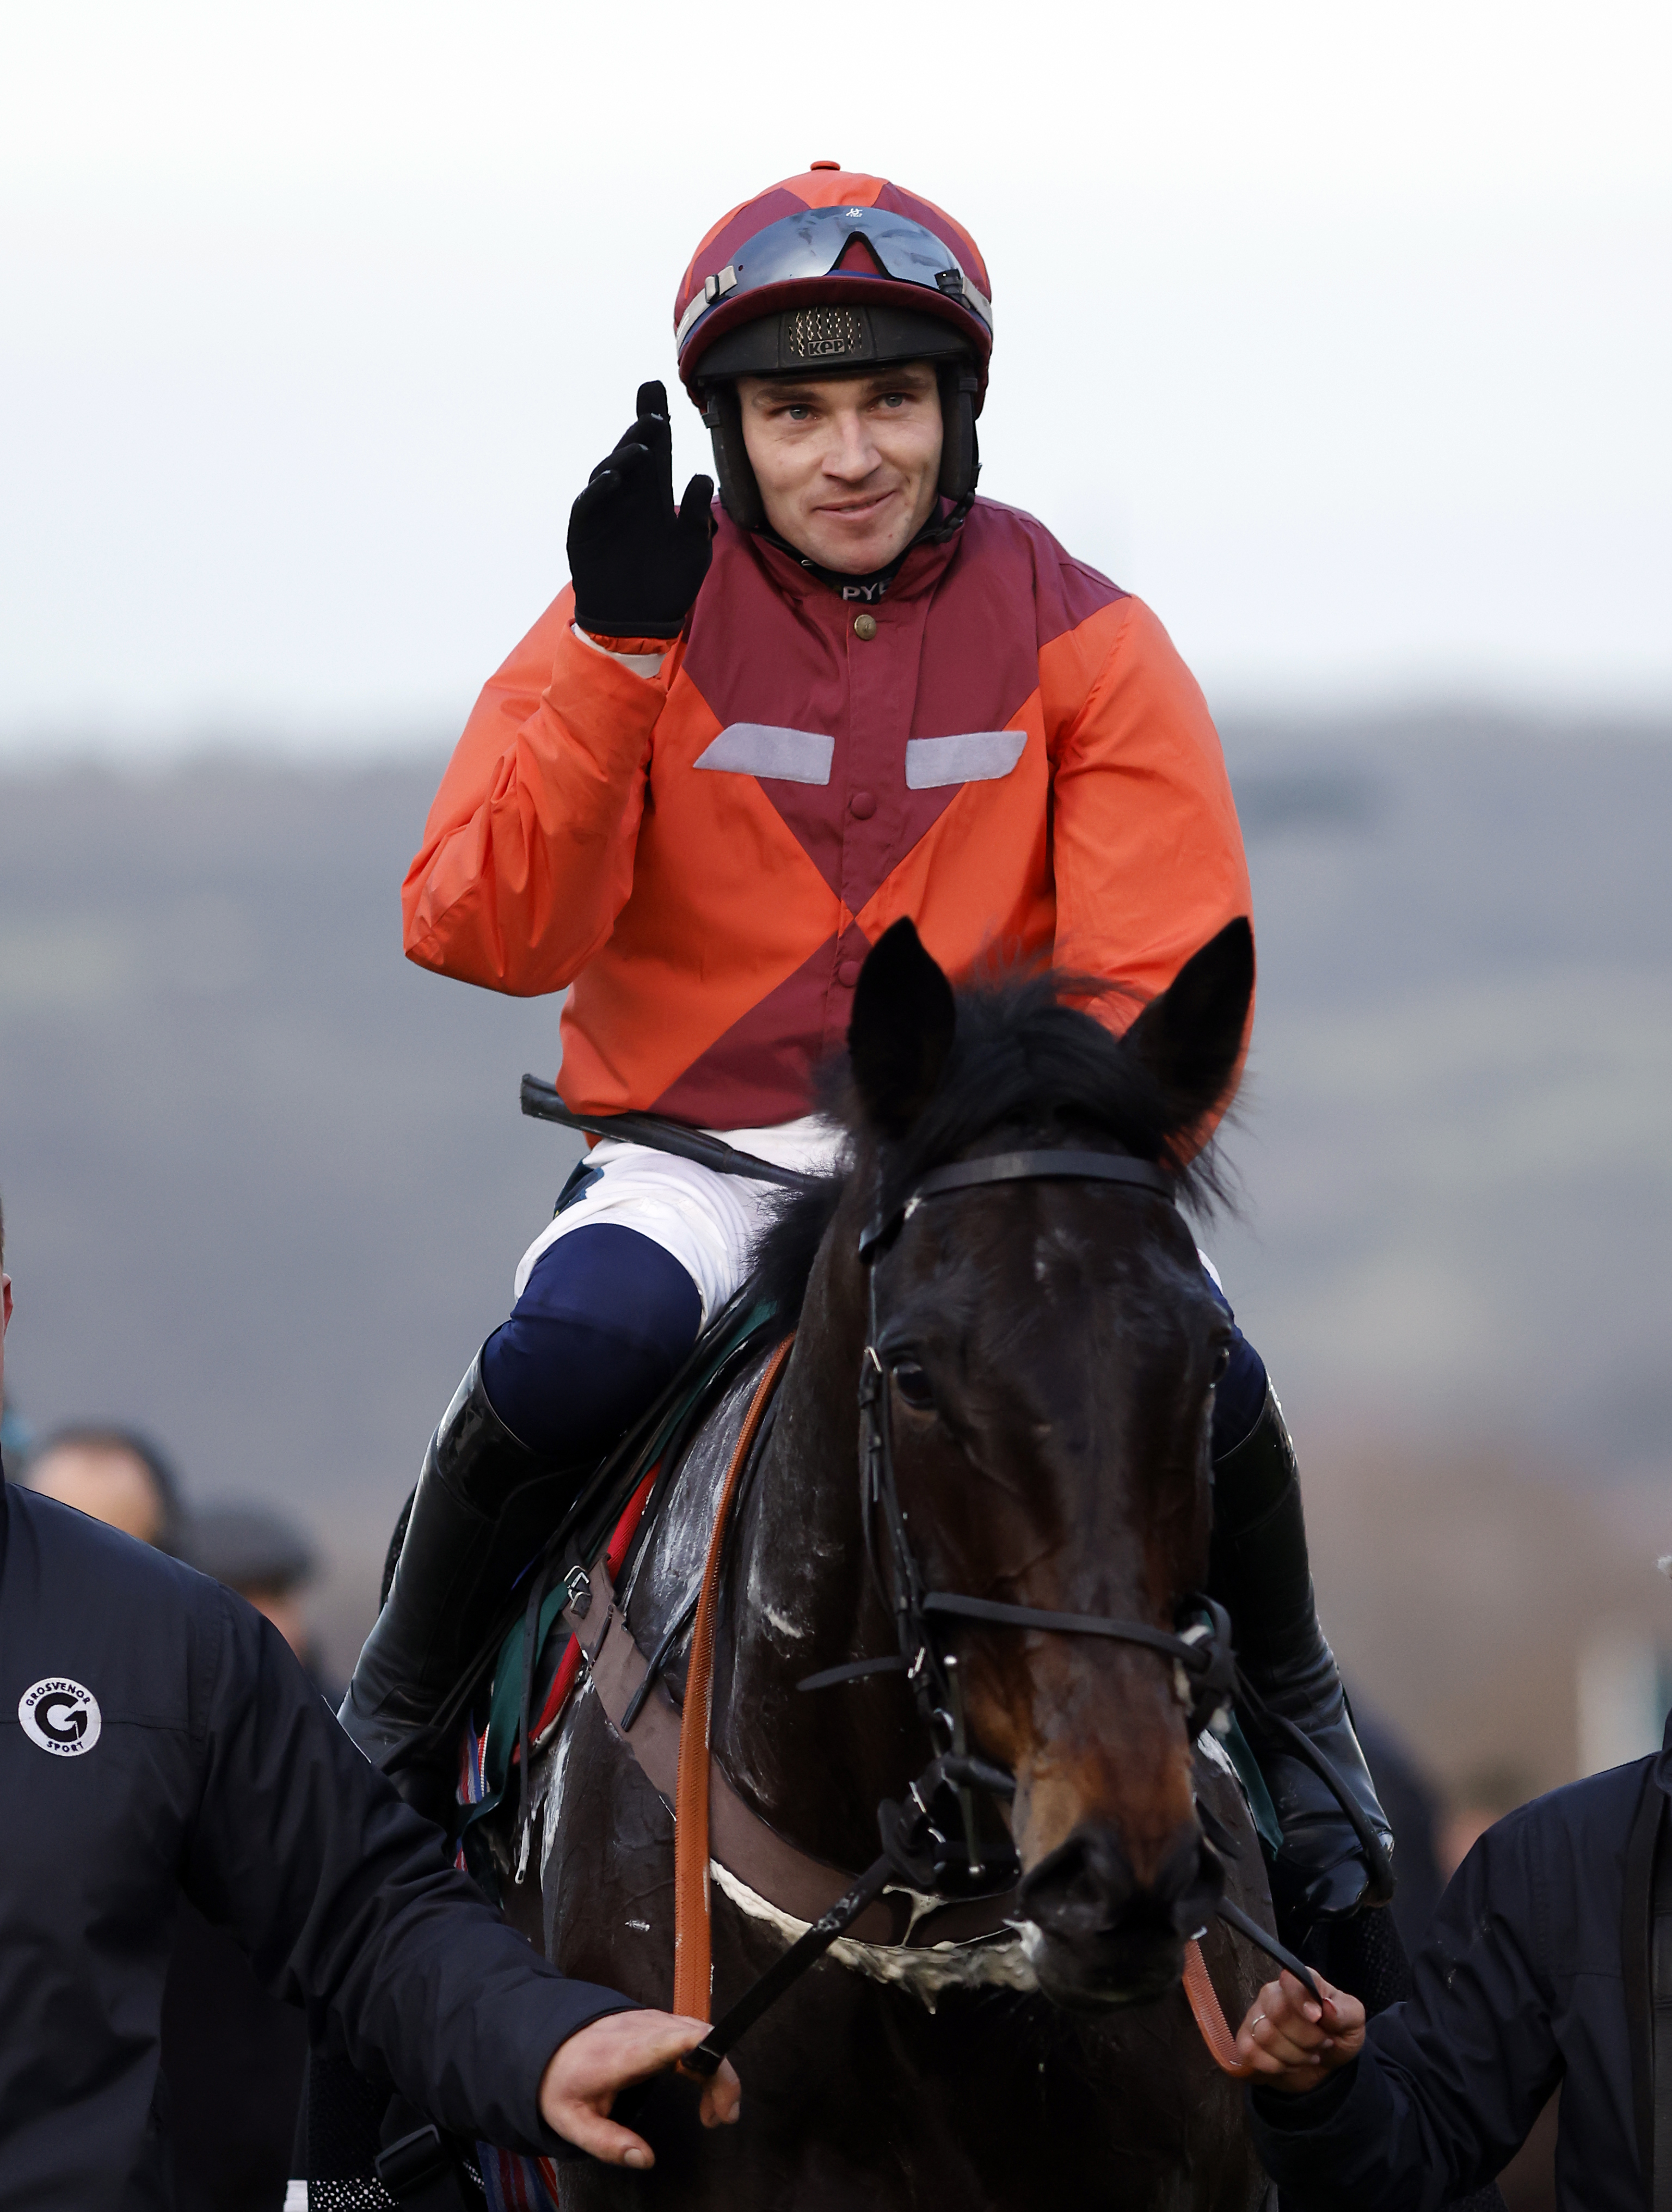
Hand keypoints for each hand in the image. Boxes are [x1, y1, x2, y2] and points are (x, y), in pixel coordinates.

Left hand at [538, 2009, 740, 2166]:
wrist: (546, 2043)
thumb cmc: (561, 2082)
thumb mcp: (573, 2122)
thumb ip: (608, 2144)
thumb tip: (644, 2159)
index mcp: (626, 2052)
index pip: (676, 2040)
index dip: (706, 2055)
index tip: (720, 2091)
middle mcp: (644, 2028)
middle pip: (700, 2037)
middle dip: (722, 2076)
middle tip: (723, 2117)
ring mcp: (651, 2020)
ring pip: (701, 2034)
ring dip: (716, 2071)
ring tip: (714, 2113)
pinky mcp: (655, 2021)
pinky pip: (692, 2034)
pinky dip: (706, 2061)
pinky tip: (704, 2089)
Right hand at [567, 380, 714, 638]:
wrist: (636, 621)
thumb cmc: (667, 584)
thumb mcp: (693, 550)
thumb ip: (697, 516)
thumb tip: (702, 476)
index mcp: (655, 496)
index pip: (658, 451)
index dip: (658, 422)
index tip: (662, 391)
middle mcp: (629, 496)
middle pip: (633, 452)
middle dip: (641, 428)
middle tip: (655, 411)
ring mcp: (605, 510)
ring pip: (610, 472)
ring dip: (624, 456)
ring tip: (642, 447)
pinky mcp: (585, 529)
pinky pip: (589, 504)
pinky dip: (599, 491)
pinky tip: (613, 478)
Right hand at [1236, 1969, 1365, 2093]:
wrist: (1322, 2063)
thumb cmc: (1337, 2034)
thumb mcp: (1353, 2023)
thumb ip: (1345, 2012)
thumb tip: (1327, 2006)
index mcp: (1299, 1982)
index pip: (1290, 1981)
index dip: (1301, 2001)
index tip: (1317, 2018)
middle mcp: (1272, 1994)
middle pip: (1278, 2013)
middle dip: (1306, 2038)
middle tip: (1322, 2044)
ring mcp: (1255, 2016)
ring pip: (1265, 2036)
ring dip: (1293, 2056)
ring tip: (1308, 2056)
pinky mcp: (1245, 2039)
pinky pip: (1250, 2052)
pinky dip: (1273, 2066)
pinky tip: (1287, 2064)